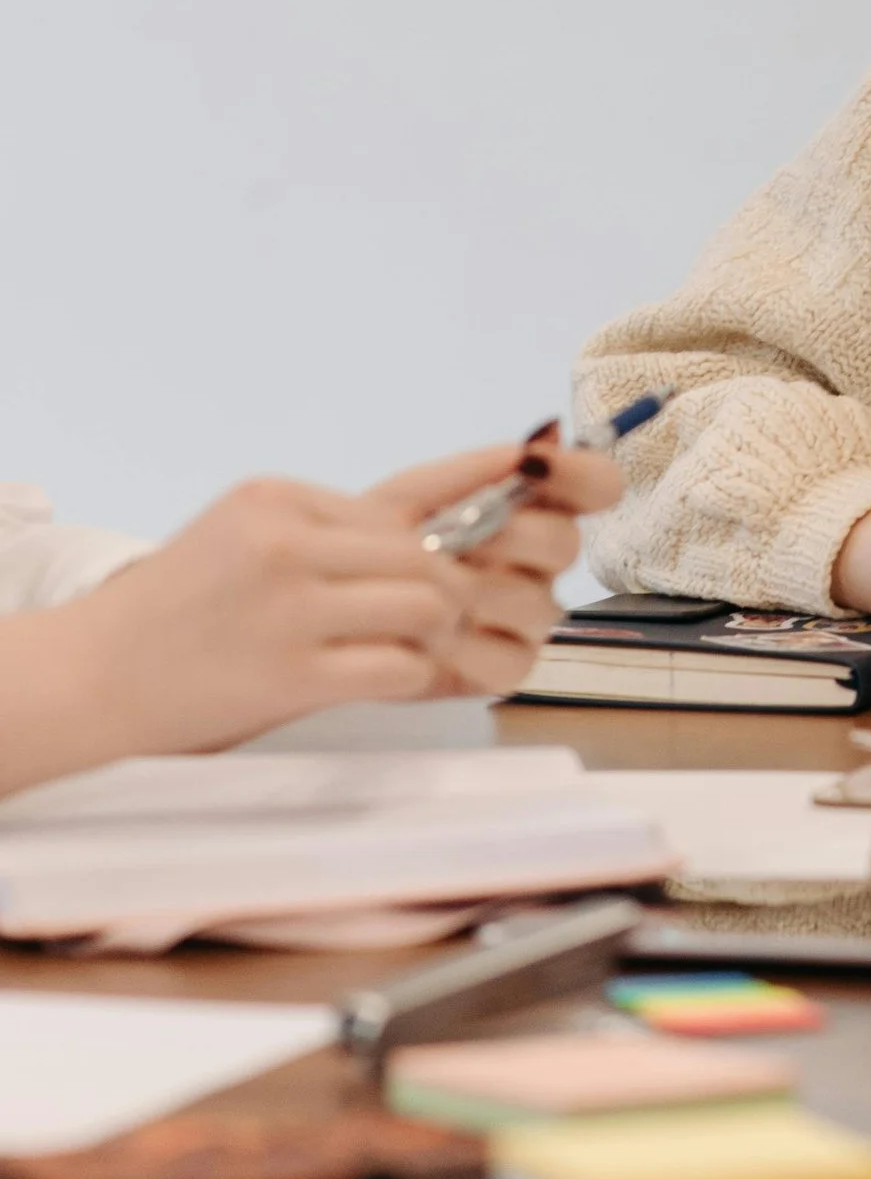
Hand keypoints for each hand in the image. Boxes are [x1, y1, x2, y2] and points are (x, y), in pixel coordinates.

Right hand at [52, 480, 471, 772]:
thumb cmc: (177, 608)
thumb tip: (435, 540)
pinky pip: (400, 668)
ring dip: (439, 634)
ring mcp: (289, 609)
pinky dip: (413, 675)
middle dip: (454, 590)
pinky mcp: (292, 675)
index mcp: (277, 499)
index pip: (405, 507)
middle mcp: (285, 544)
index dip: (445, 541)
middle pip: (427, 556)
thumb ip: (324, 530)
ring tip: (419, 648)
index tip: (468, 557)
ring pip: (428, 607)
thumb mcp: (242, 533)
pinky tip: (390, 679)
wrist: (94, 674)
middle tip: (450, 617)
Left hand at [359, 435, 622, 699]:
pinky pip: (510, 657)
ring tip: (420, 588)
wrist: (331, 601)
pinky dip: (464, 645)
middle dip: (507, 534)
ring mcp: (530, 618)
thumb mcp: (407, 497)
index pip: (596, 486)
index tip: (536, 466)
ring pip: (537, 603)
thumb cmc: (372, 542)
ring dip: (475, 591)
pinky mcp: (508, 668)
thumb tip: (532, 448)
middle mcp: (543, 563)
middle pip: (565, 543)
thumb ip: (469, 472)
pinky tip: (423, 635)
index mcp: (533, 509)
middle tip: (450, 537)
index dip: (582, 473)